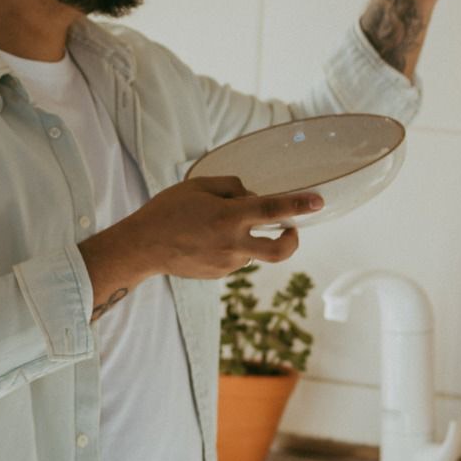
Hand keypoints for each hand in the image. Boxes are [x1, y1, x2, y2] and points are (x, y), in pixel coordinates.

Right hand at [79, 176, 323, 315]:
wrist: (142, 247)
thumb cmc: (167, 211)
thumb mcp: (198, 185)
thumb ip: (231, 186)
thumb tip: (251, 196)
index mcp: (229, 218)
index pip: (274, 209)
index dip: (300, 204)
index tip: (318, 201)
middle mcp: (233, 244)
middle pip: (280, 250)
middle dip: (293, 240)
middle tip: (291, 229)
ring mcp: (227, 263)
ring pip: (253, 250)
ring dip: (248, 237)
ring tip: (217, 225)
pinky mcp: (219, 274)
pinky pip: (236, 257)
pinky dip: (230, 246)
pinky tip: (206, 239)